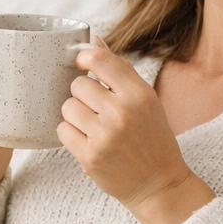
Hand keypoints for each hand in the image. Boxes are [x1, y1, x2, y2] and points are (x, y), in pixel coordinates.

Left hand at [57, 39, 215, 223]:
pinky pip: (62, 131)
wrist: (159, 184)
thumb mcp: (146, 100)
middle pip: (77, 85)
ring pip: (67, 107)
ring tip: (92, 125)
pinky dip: (70, 133)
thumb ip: (119, 70)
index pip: (99, 59)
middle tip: (95, 107)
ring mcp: (105, 136)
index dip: (83, 58)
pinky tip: (86, 139)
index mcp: (139, 94)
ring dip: (75, 114)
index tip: (81, 64)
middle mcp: (122, 113)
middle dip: (82, 94)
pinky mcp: (90, 157)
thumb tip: (93, 39)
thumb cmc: (152, 137)